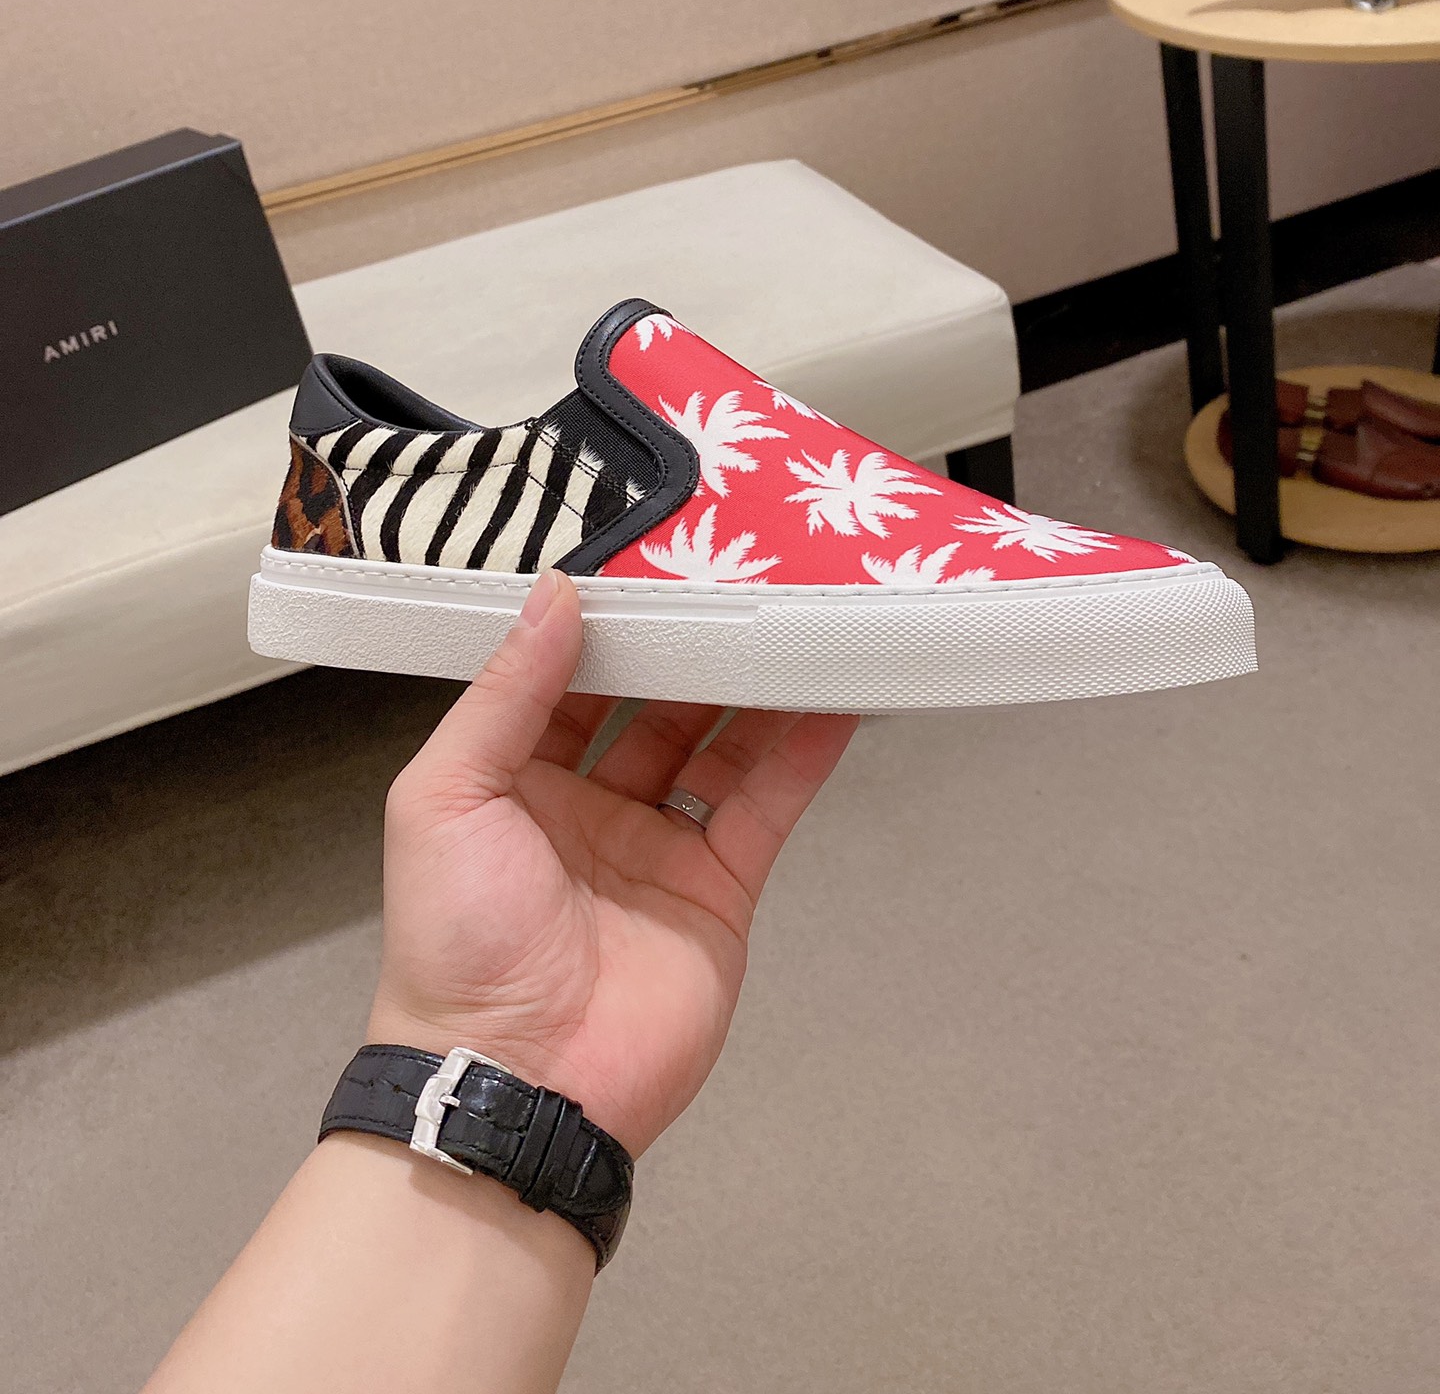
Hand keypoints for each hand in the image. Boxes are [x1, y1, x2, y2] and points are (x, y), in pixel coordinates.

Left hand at [368, 569, 856, 1154]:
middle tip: (739, 579)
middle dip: (694, 648)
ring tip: (797, 621)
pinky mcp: (718, 890)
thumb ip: (506, 694)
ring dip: (756, 689)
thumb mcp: (447, 797)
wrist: (517, 1085)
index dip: (610, 624)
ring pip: (719, 746)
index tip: (651, 563)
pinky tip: (831, 700)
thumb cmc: (453, 945)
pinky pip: (763, 807)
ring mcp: (658, 848)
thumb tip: (553, 595)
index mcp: (514, 779)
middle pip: (655, 705)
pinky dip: (800, 754)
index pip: (569, 679)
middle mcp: (589, 806)